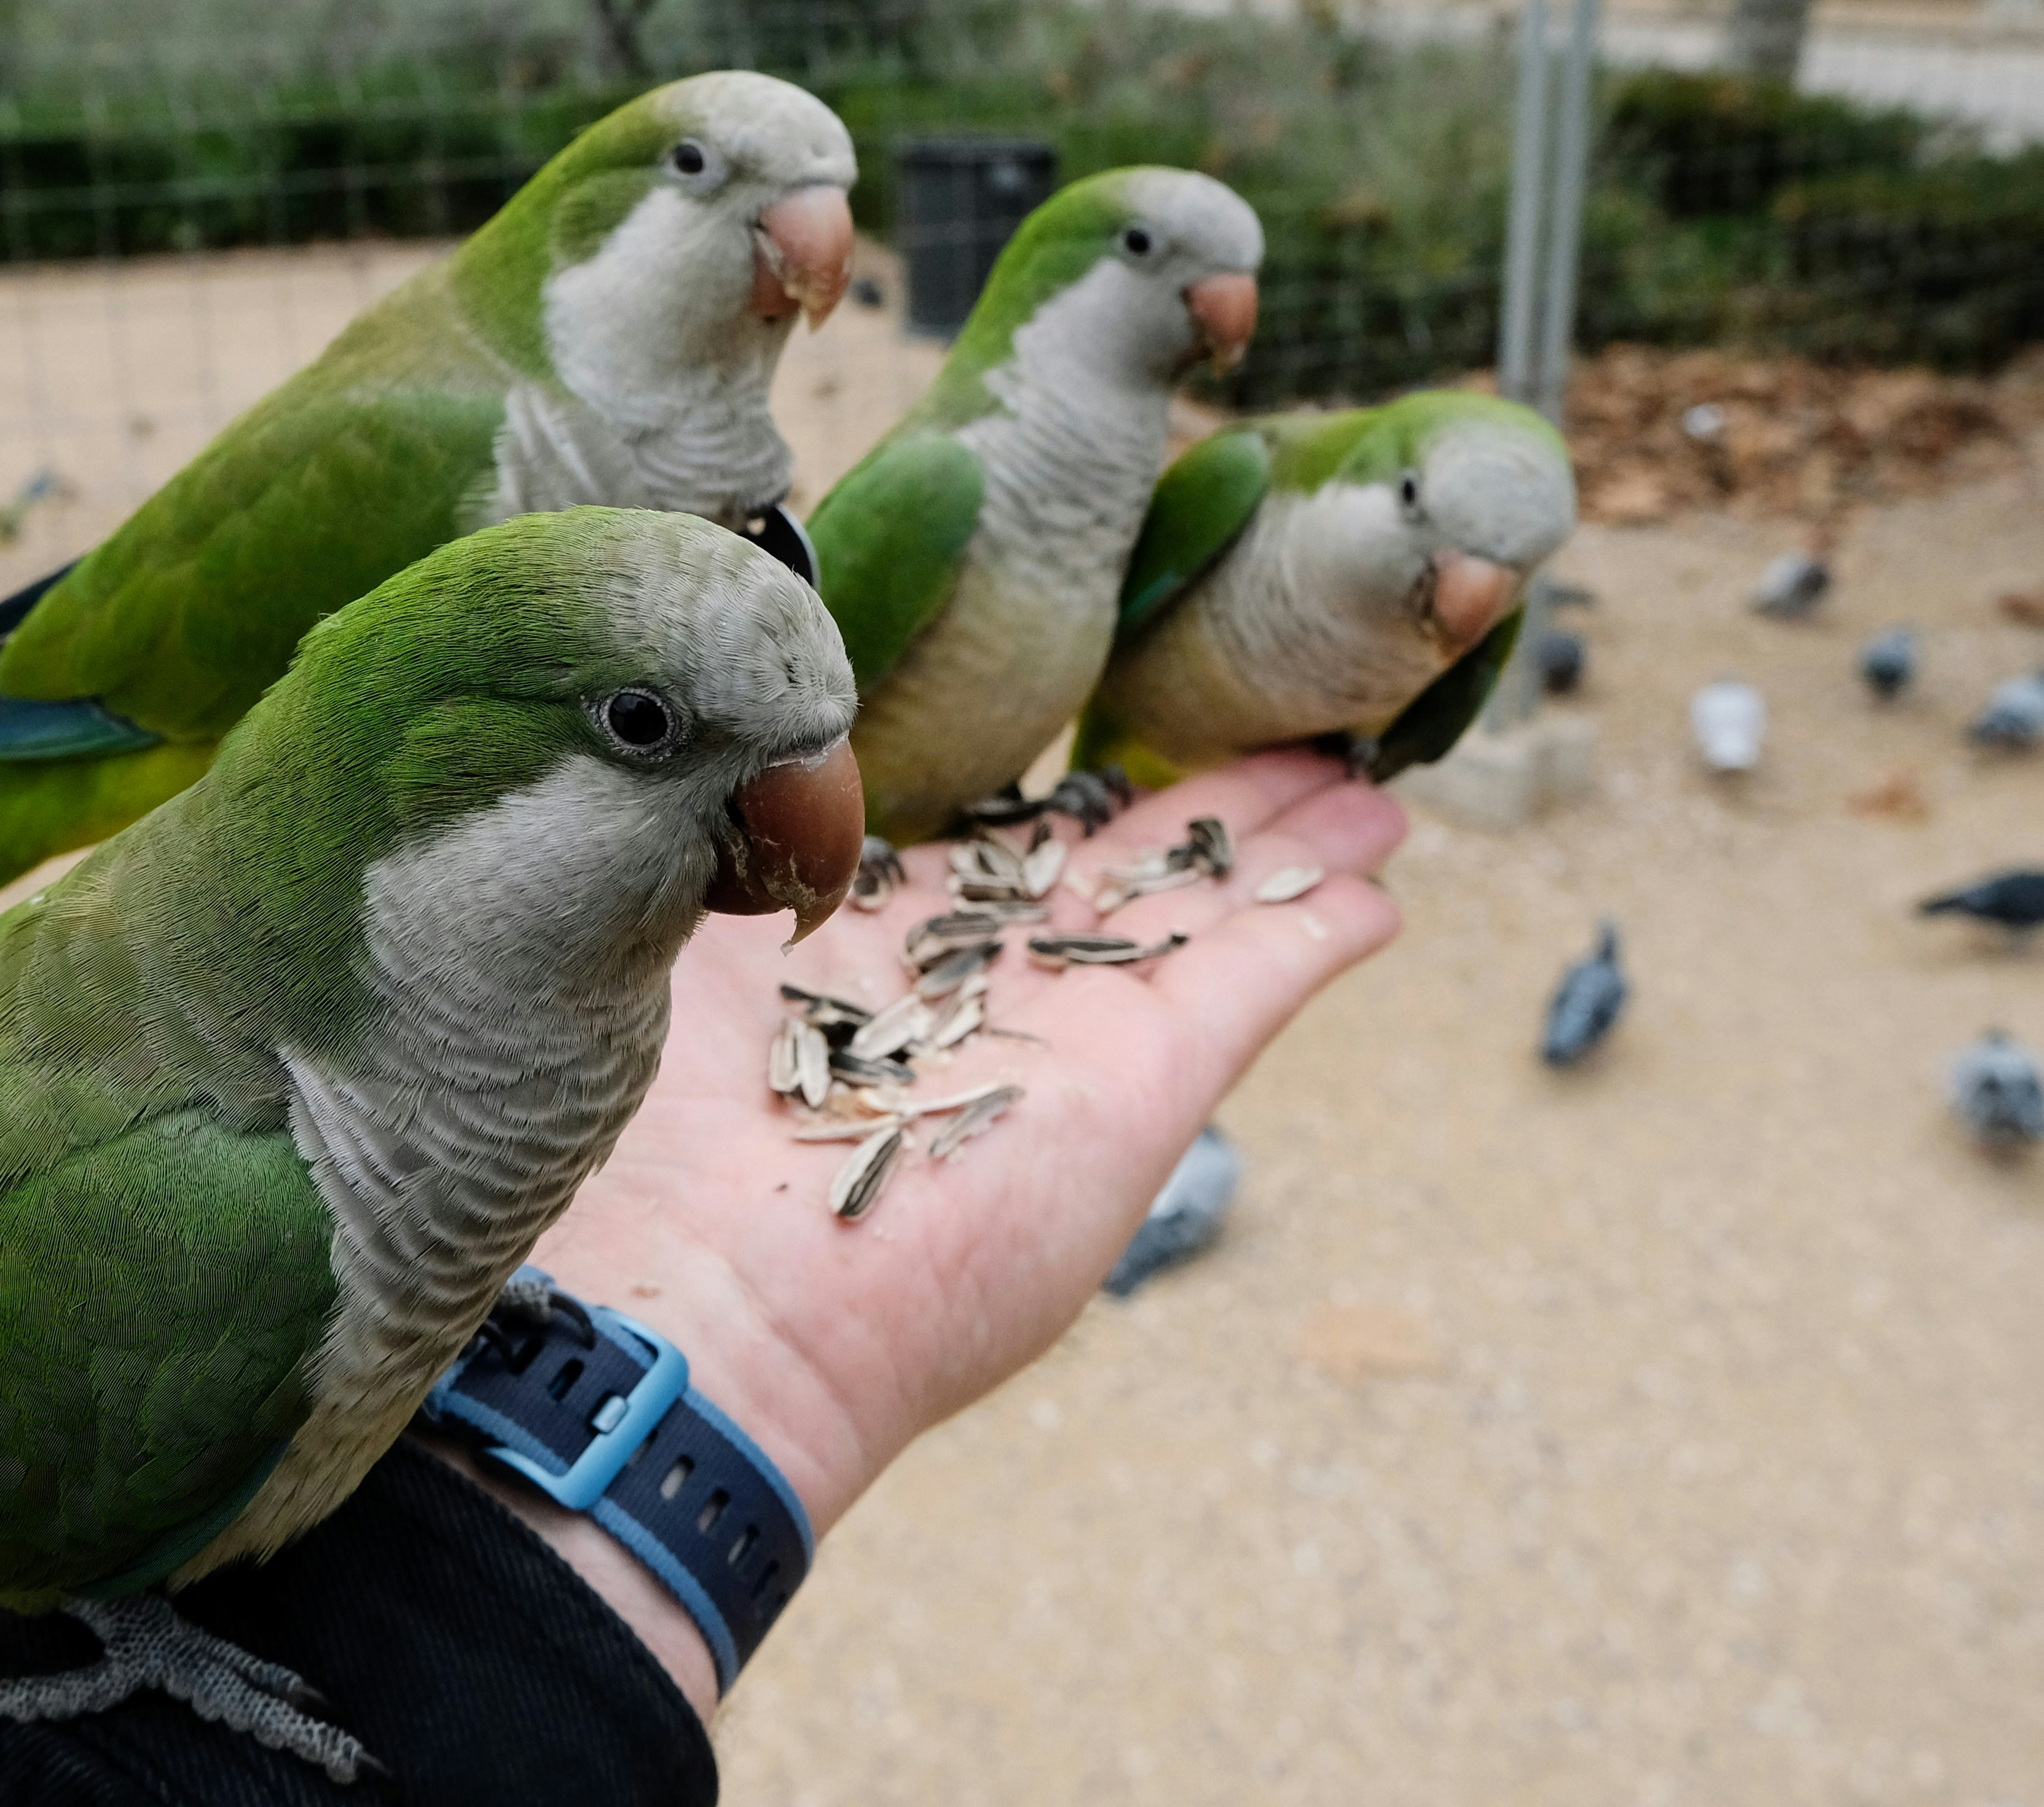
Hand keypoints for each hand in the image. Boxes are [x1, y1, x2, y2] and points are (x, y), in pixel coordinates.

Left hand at [452, 748, 1409, 1713]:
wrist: (710, 1301)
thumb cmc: (665, 1137)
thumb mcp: (689, 944)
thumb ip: (743, 850)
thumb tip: (755, 761)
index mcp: (885, 956)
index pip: (1004, 857)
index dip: (1077, 798)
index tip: (1131, 742)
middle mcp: (989, 995)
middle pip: (1131, 874)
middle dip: (1220, 812)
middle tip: (1307, 752)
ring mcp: (1073, 1040)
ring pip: (1206, 911)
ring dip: (1290, 849)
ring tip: (1372, 793)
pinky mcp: (1145, 1085)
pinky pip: (1251, 984)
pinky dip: (1313, 931)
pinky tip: (1378, 891)